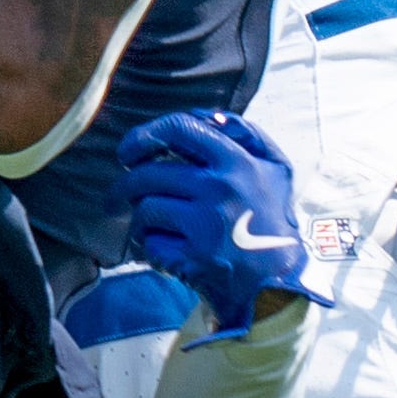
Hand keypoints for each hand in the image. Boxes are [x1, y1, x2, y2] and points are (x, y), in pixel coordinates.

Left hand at [115, 109, 330, 342]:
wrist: (278, 281)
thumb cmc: (271, 219)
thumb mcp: (274, 168)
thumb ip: (244, 135)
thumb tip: (206, 116)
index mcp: (238, 162)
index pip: (180, 128)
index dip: (144, 135)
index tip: (128, 153)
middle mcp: (221, 189)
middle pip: (148, 174)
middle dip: (125, 187)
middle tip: (117, 198)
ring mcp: (207, 225)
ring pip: (145, 209)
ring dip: (141, 220)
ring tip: (151, 228)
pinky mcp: (194, 258)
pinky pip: (151, 243)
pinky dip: (153, 248)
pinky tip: (168, 252)